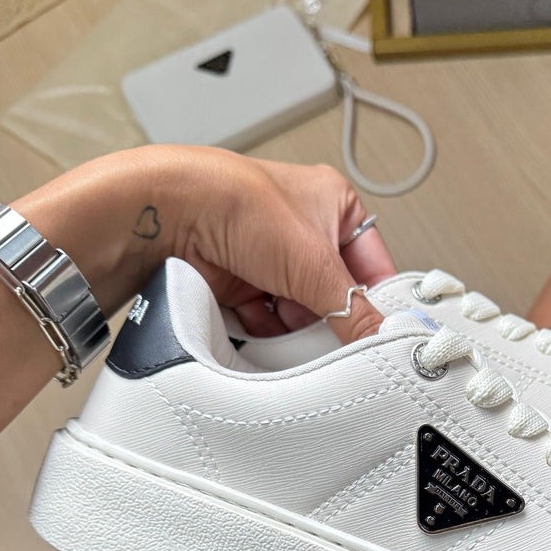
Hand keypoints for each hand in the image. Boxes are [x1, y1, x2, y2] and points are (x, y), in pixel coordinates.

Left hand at [0, 146, 395, 439]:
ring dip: (298, 332)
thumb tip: (382, 338)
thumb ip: (353, 309)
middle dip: (333, 320)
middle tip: (345, 348)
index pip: (372, 263)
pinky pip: (267, 322)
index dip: (378, 300)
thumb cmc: (235, 202)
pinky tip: (271, 344)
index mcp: (333, 204)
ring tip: (302, 348)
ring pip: (300, 311)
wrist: (165, 215)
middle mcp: (301, 230)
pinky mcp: (239, 284)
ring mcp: (267, 259)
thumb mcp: (313, 264)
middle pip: (334, 293)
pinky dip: (269, 336)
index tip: (385, 334)